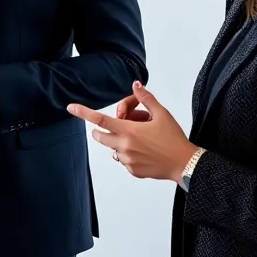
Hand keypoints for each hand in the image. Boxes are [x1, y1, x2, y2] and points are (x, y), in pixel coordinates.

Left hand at [67, 81, 195, 181]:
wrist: (185, 163)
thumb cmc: (174, 139)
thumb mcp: (162, 115)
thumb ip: (146, 99)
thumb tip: (136, 85)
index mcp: (129, 131)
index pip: (100, 120)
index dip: (83, 113)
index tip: (71, 108)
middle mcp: (124, 146)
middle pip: (100, 136)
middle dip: (103, 130)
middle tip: (121, 125)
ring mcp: (127, 160)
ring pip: (112, 148)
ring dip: (119, 142)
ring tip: (141, 139)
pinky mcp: (132, 171)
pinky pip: (122, 160)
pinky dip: (128, 154)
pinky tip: (145, 151)